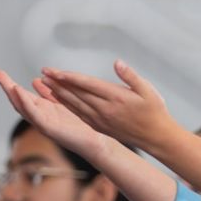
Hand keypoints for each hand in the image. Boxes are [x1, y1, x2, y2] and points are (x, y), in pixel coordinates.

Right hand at [0, 69, 108, 163]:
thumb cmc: (82, 127)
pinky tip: (18, 91)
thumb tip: (36, 80)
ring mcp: (43, 124)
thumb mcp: (63, 104)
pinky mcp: (49, 129)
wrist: (96, 143)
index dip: (13, 85)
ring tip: (5, 81)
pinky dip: (25, 103)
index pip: (24, 96)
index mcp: (44, 111)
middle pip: (20, 101)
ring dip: (13, 94)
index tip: (2, 73)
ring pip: (23, 108)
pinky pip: (34, 114)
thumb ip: (49, 93)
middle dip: (8, 87)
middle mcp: (41, 117)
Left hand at [38, 60, 175, 151]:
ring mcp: (101, 120)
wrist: (156, 137)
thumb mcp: (148, 90)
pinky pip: (79, 114)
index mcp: (116, 98)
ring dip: (59, 94)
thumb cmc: (154, 112)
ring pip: (75, 105)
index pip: (87, 85)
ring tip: (46, 84)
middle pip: (77, 94)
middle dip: (58, 83)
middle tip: (44, 73)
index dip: (69, 77)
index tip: (54, 71)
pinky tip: (59, 99)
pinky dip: (67, 106)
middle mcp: (105, 110)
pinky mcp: (100, 126)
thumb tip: (117, 63)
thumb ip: (131, 76)